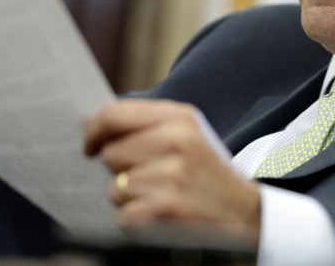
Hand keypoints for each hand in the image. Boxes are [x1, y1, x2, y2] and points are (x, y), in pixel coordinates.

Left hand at [84, 99, 261, 242]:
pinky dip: (137, 220)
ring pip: (116, 186)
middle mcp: (177, 139)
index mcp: (179, 116)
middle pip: (110, 153)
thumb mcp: (187, 136)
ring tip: (159, 195)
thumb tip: (93, 124)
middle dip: (120, 170)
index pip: (113, 114)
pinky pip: (125, 215)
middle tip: (148, 177)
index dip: (93, 130)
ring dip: (130, 198)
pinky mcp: (170, 206)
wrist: (246, 213)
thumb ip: (147, 125)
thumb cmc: (204, 173)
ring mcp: (175, 173)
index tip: (89, 145)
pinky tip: (161, 214)